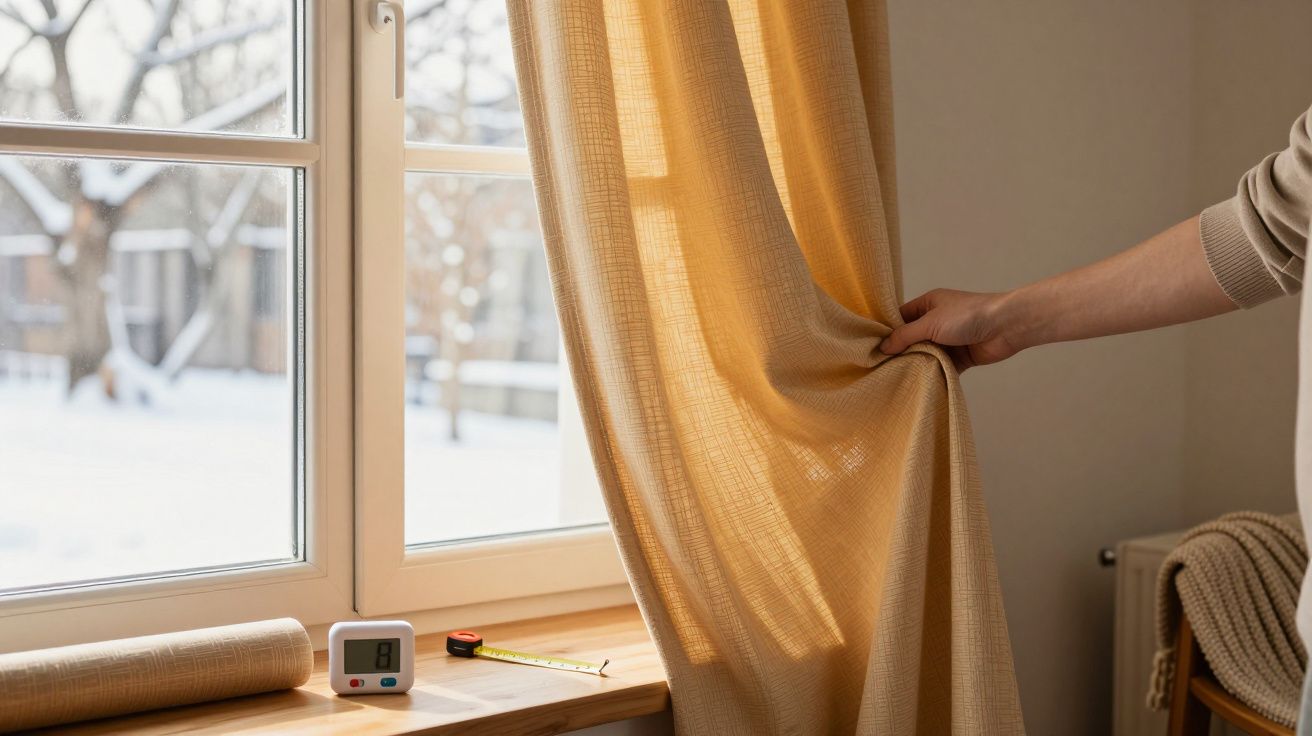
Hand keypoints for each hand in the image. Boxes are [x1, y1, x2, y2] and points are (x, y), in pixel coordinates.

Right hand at [878, 289, 1023, 371]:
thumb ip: (905, 335)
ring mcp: (949, 340)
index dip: (887, 331)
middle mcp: (937, 321)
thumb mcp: (930, 323)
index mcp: (928, 304)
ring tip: (896, 378)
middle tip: (880, 367)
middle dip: (900, 351)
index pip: (901, 317)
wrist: (1005, 326)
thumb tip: (883, 348)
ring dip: (916, 364)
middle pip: (912, 338)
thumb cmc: (967, 316)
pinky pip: (941, 367)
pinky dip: (933, 374)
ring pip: (926, 354)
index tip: (872, 348)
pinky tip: (919, 384)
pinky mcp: (960, 357)